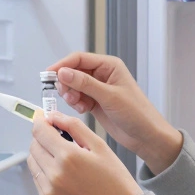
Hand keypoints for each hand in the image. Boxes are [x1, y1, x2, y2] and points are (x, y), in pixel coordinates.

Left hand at [27, 110, 142, 194]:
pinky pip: (38, 180)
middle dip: (43, 139)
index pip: (39, 131)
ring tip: (64, 160)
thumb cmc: (115, 180)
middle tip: (59, 141)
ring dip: (43, 156)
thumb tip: (54, 116)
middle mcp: (54, 175)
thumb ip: (74, 126)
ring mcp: (49, 192)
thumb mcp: (100, 146)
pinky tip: (65, 176)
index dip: (41, 122)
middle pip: (33, 146)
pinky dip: (46, 174)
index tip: (46, 121)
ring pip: (33, 163)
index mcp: (68, 157)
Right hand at [47, 52, 182, 173]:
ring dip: (70, 95)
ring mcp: (98, 89)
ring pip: (73, 86)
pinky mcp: (95, 102)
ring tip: (78, 105)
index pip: (79, 59)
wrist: (146, 136)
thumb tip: (63, 73)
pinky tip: (83, 110)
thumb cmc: (137, 113)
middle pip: (73, 72)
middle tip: (67, 95)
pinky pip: (77, 98)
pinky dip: (76, 103)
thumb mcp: (109, 96)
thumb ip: (85, 83)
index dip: (62, 65)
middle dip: (66, 83)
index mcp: (109, 66)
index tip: (49, 75)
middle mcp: (102, 74)